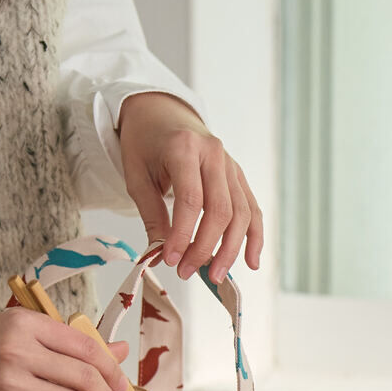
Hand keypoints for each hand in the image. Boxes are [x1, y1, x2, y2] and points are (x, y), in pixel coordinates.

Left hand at [118, 92, 262, 282]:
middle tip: (187, 272)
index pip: (190, 199)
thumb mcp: (137, 176)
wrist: (162, 113)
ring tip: (215, 276)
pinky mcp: (239, 177)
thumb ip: (152, 214)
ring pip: (241, 214)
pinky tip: (251, 262)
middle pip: (220, 210)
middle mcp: (214, 154)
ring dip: (230, 250)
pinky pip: (253, 210)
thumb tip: (162, 255)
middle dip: (206, 247)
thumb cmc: (145, 144)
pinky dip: (255, 237)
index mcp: (185, 147)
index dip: (182, 234)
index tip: (171, 260)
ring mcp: (231, 165)